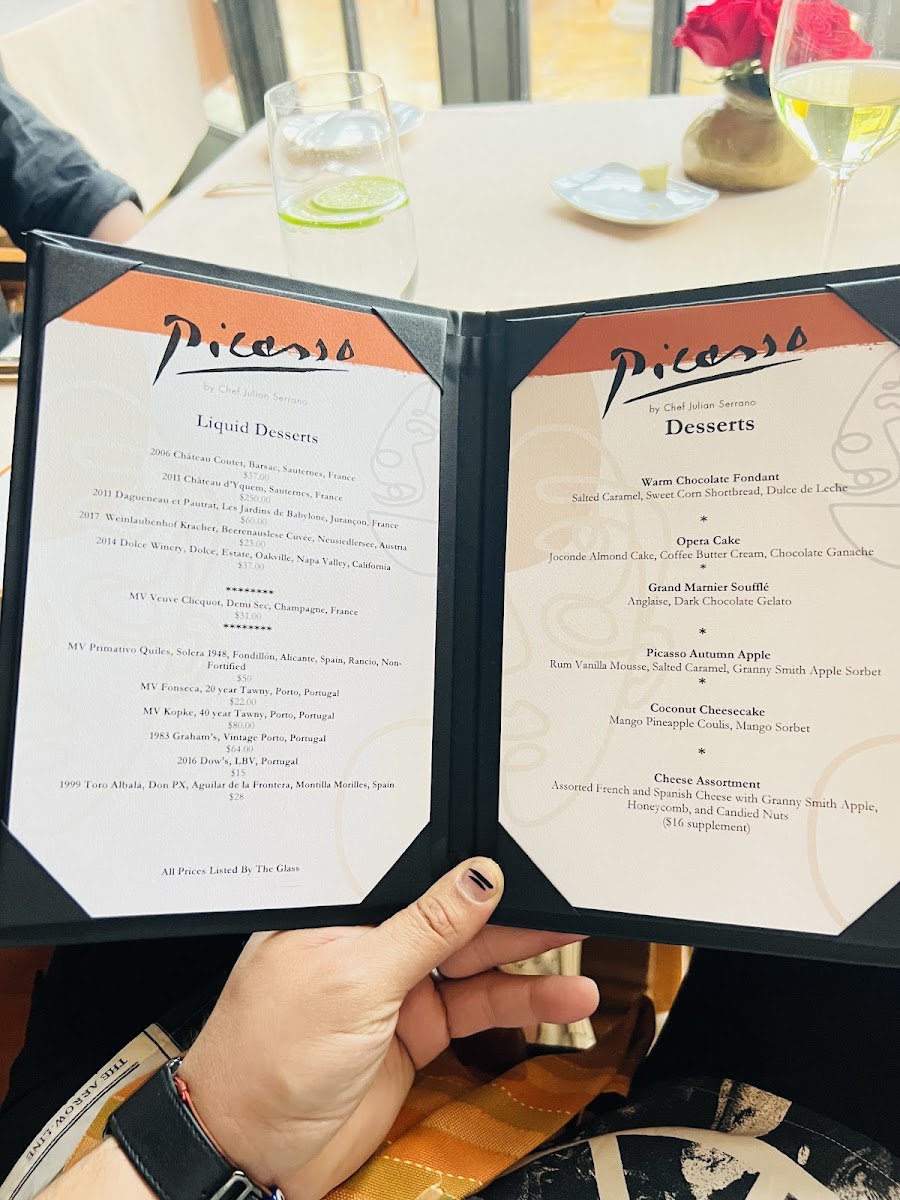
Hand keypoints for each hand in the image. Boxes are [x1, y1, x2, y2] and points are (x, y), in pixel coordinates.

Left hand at [179, 859, 597, 1199]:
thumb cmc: (271, 1057)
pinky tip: (562, 998)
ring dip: (528, 957)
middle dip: (509, 907)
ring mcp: (395, 986)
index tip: (521, 847)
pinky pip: (479, 1006)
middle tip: (568, 895)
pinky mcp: (417, 1031)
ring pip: (474, 960)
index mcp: (340, 908)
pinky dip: (521, 1003)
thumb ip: (425, 928)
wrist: (255, 1155)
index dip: (464, 857)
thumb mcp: (355, 979)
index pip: (413, 868)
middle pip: (452, 912)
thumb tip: (478, 876)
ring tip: (581, 945)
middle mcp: (369, 939)